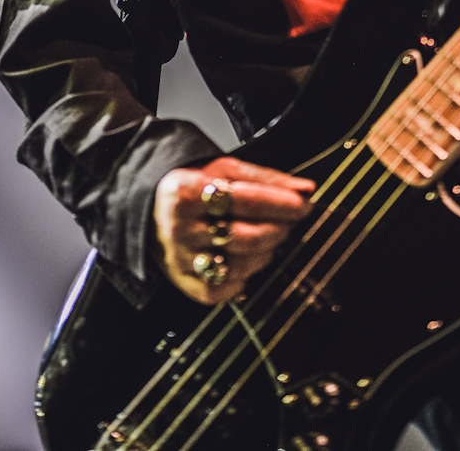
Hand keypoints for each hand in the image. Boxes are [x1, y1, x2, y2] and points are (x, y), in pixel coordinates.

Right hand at [152, 155, 313, 305]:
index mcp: (185, 190)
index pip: (244, 199)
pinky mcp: (185, 283)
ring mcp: (181, 258)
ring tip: (269, 237)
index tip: (303, 203)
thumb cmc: (194, 187)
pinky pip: (225, 288)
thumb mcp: (223, 170)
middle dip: (277, 229)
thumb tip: (307, 189)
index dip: (279, 203)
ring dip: (266, 252)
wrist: (152, 210)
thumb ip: (266, 179)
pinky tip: (246, 259)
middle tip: (290, 221)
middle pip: (245, 236)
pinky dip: (244, 277)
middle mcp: (179, 227)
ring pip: (240, 265)